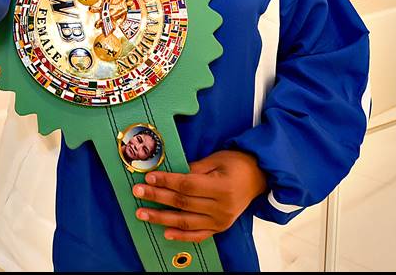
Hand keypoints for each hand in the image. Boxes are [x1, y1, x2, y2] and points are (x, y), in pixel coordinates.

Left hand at [132, 150, 266, 242]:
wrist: (258, 177)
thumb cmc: (235, 164)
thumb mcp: (216, 160)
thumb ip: (193, 168)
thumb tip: (168, 174)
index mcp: (222, 187)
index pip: (187, 185)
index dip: (166, 181)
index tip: (149, 177)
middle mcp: (222, 207)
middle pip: (183, 203)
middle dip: (157, 197)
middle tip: (137, 192)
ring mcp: (221, 221)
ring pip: (185, 222)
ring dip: (161, 218)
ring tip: (142, 213)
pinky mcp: (220, 228)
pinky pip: (198, 235)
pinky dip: (181, 236)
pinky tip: (165, 232)